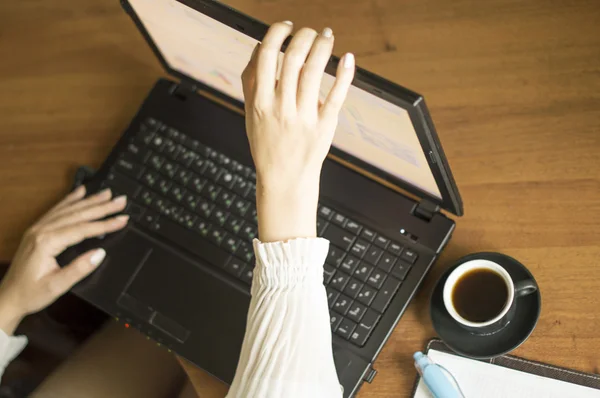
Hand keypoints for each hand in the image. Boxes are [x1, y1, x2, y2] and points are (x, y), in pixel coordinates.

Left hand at [0, 186, 128, 333]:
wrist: (8, 297)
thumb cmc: (30, 293)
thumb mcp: (57, 286)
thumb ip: (79, 269)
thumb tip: (100, 253)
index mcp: (46, 242)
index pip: (83, 229)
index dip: (105, 224)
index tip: (122, 219)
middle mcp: (41, 231)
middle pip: (77, 214)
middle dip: (102, 206)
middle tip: (121, 201)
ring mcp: (38, 228)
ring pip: (68, 209)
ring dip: (90, 200)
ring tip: (107, 194)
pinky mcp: (37, 230)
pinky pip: (57, 210)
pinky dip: (70, 199)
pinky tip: (80, 192)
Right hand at [242, 22, 354, 241]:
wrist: (284, 180)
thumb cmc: (267, 144)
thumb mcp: (250, 114)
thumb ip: (251, 83)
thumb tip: (258, 48)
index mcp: (260, 102)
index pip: (265, 57)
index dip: (277, 34)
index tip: (286, 26)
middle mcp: (281, 108)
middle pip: (292, 59)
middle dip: (303, 36)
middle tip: (310, 31)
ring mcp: (303, 117)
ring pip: (314, 72)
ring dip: (322, 47)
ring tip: (327, 36)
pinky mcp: (324, 126)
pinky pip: (336, 96)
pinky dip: (344, 74)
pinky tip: (347, 58)